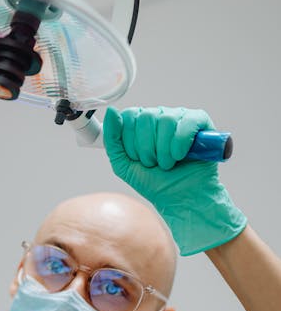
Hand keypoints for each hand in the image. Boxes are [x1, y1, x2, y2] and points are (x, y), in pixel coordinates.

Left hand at [102, 106, 246, 255]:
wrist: (181, 199)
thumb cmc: (155, 182)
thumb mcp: (123, 164)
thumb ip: (112, 139)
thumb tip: (111, 111)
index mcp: (140, 124)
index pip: (129, 116)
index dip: (131, 141)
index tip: (137, 158)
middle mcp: (160, 116)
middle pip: (146, 117)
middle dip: (147, 149)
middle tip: (154, 163)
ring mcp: (180, 117)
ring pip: (165, 119)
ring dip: (164, 150)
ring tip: (168, 163)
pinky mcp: (200, 122)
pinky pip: (187, 122)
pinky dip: (180, 142)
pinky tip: (180, 156)